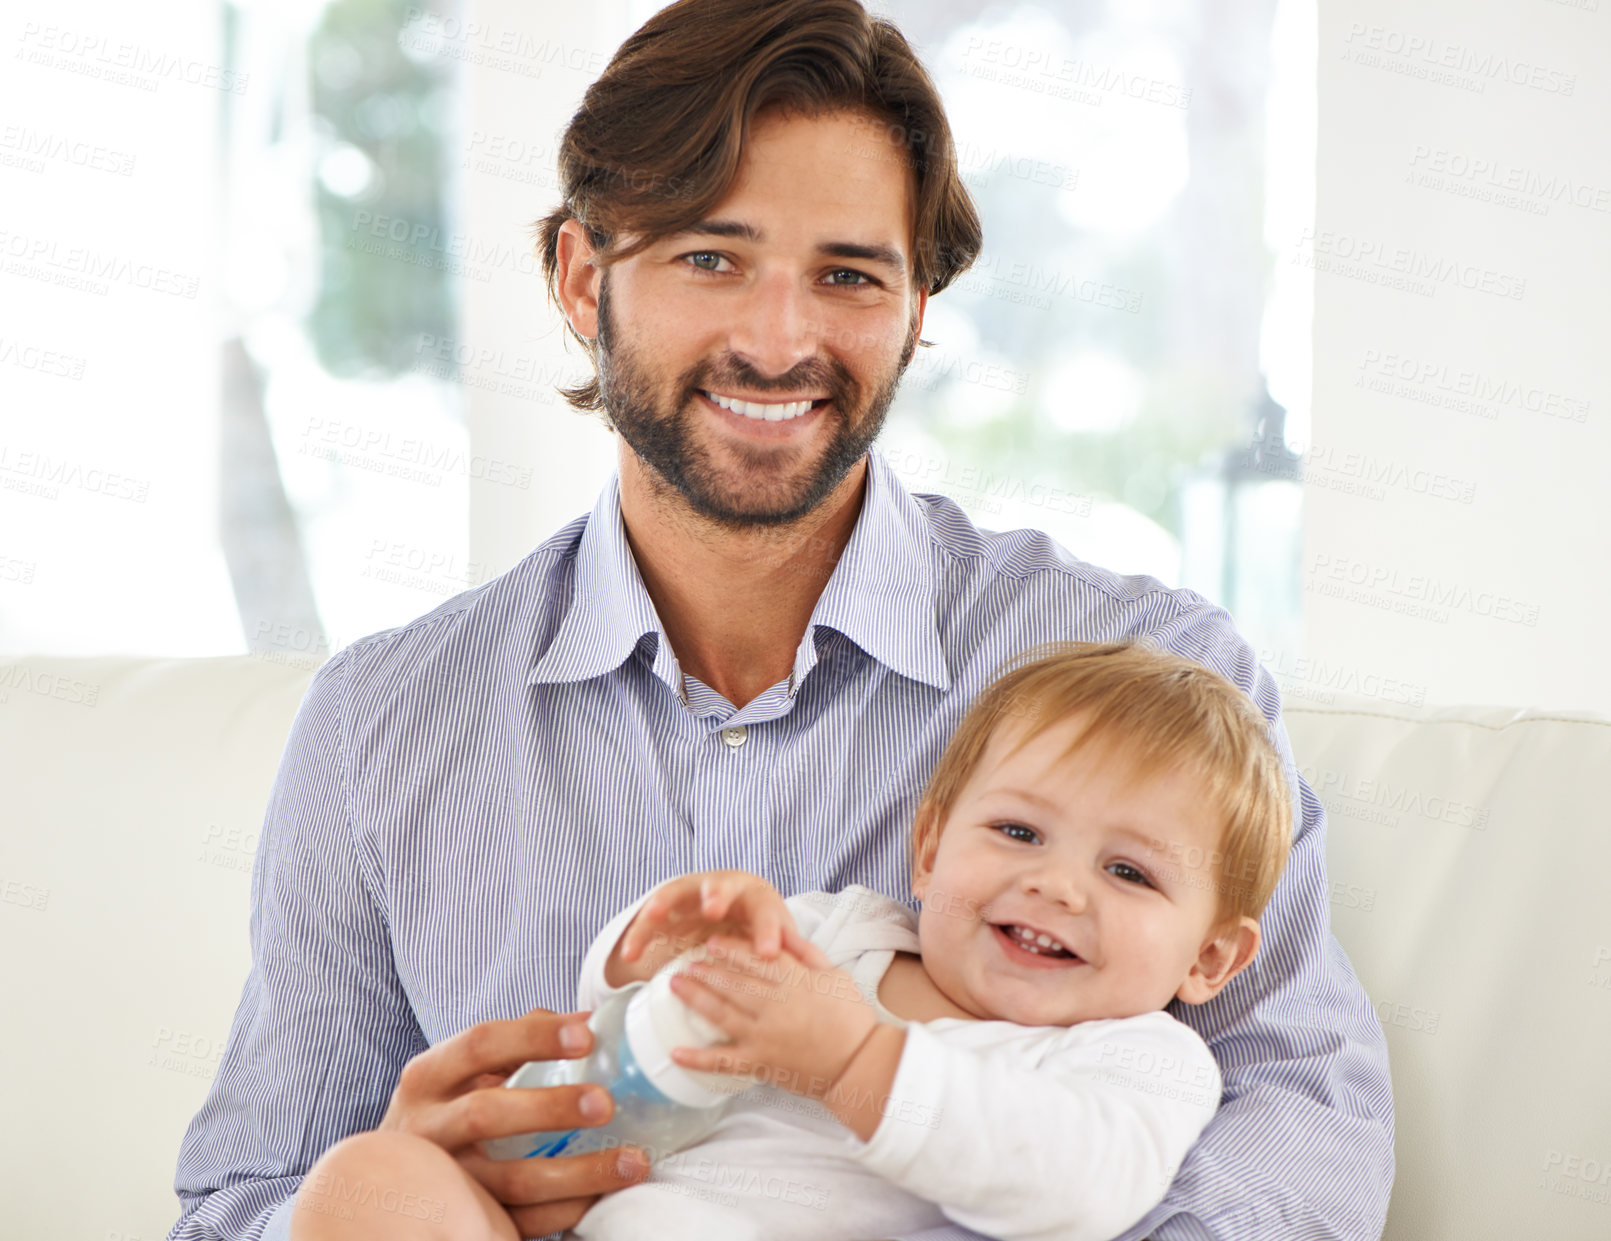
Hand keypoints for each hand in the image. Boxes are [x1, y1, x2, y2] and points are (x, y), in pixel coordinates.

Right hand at [377, 1007, 648, 1236]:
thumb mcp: (468, 1071)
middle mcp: (426, 1129)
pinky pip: (522, 1223)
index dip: (534, 1037)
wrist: (400, 1177)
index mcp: (428, 1077)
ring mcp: (446, 1184)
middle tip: (606, 1103)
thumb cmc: (451, 1108)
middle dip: (551, 1108)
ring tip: (632, 1160)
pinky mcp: (467, 1223)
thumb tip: (586, 1019)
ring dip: (580, 1172)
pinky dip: (568, 1210)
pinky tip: (604, 1194)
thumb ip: (520, 1041)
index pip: (479, 1043)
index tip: (587, 1035)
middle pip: (486, 1115)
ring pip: (512, 1182)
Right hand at [605, 870, 811, 986]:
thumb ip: (790, 951)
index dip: (768, 930)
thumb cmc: (754, 929)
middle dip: (716, 894)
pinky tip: (630, 955)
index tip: (769, 953)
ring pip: (679, 890)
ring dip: (667, 902)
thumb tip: (823, 971)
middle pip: (722, 885)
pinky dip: (640, 934)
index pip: (766, 909)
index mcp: (757, 898)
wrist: (719, 911)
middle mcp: (725, 886)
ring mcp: (692, 890)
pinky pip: (650, 917)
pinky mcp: (666, 902)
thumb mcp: (772, 939)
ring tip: (656, 914)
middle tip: (713, 909)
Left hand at [665, 933, 880, 1101]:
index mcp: (796, 981)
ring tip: (677, 985)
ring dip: (697, 998)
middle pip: (735, 982)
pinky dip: (698, 1059)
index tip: (712, 942)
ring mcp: (765, 1035)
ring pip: (723, 1013)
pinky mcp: (760, 1062)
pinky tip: (676, 1052)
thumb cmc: (851, 1018)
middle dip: (707, 970)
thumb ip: (808, 953)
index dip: (731, 949)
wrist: (858, 1064)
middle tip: (686, 962)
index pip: (757, 959)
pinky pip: (724, 1062)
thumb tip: (783, 932)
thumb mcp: (836, 975)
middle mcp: (777, 1005)